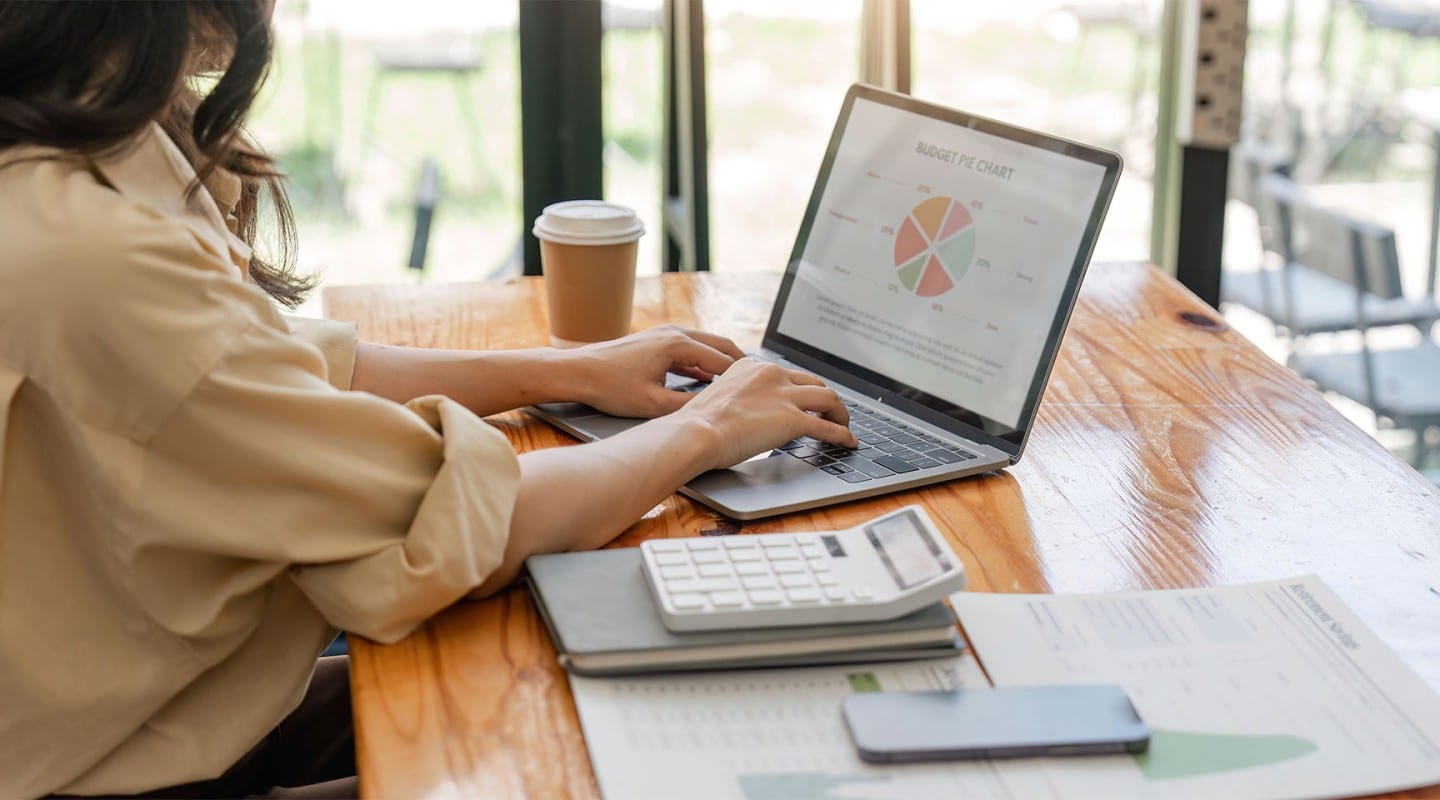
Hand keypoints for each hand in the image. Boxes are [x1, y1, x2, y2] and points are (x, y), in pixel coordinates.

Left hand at [563, 325, 745, 417]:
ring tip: (739, 380)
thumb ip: (687, 406)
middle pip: (720, 345)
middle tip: (760, 381)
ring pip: (705, 345)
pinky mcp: (656, 340)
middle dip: (741, 364)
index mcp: (677, 345)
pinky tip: (707, 377)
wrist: (577, 370)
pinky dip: (703, 361)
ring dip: (722, 361)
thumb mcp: (653, 404)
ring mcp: (664, 334)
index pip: (723, 361)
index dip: (744, 378)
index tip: (761, 390)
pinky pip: (690, 348)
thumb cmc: (609, 386)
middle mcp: (674, 333)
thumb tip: (713, 413)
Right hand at [673, 357, 857, 469]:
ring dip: (840, 413)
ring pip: (829, 398)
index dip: (802, 390)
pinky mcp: (793, 419)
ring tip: (844, 426)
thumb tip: (748, 415)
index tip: (806, 400)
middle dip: (825, 399)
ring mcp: (784, 395)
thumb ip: (739, 398)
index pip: (788, 374)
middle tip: (830, 413)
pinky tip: (847, 442)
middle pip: (814, 382)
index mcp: (753, 366)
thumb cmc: (697, 424)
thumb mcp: (719, 397)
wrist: (695, 433)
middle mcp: (772, 374)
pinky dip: (842, 434)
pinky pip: (827, 427)